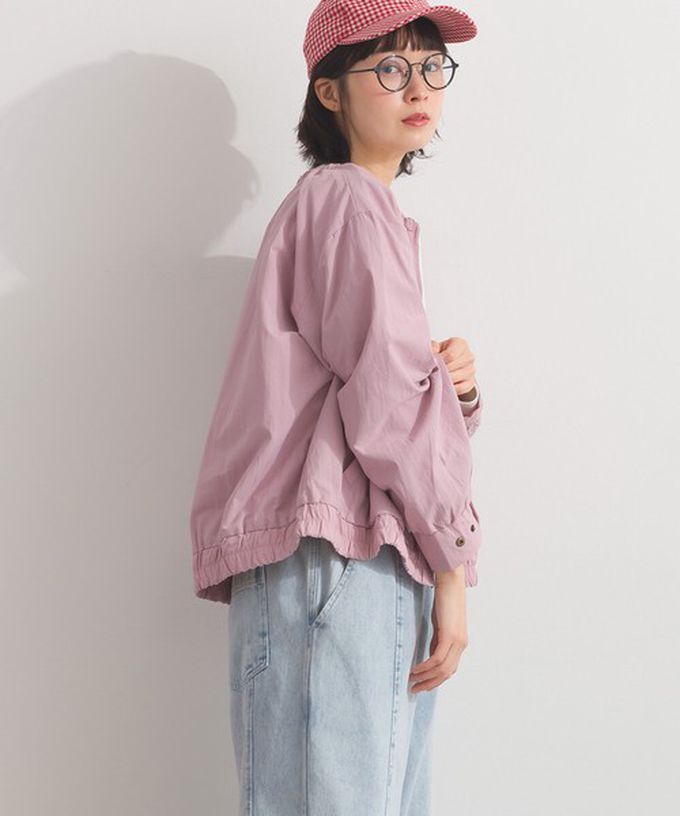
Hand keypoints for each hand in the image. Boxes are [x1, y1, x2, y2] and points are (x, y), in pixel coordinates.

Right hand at [409, 569, 467, 692]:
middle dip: (430, 684)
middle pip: (446, 673)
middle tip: (415, 690)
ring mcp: (457, 641)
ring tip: (412, 682)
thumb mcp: (441, 624)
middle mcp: (462, 645)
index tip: (422, 685)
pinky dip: (425, 667)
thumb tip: (431, 656)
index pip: (450, 669)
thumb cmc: (445, 600)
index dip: (436, 680)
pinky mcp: (450, 635)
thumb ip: (438, 640)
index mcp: (461, 643)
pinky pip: (437, 658)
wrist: (452, 582)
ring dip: (425, 678)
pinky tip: (415, 670)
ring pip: (442, 669)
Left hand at [430, 336, 476, 399]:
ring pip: (456, 377)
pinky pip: (460, 388)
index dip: (439, 360)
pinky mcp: (471, 383)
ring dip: (444, 379)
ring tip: (435, 378)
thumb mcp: (436, 346)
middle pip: (453, 366)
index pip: (451, 354)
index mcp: (461, 344)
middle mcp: (469, 356)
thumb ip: (433, 346)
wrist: (450, 364)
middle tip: (431, 372)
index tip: (431, 363)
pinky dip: (450, 388)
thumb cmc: (441, 353)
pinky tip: (442, 385)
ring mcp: (471, 370)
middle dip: (440, 370)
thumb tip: (434, 351)